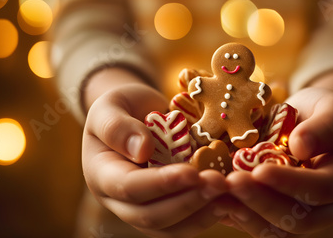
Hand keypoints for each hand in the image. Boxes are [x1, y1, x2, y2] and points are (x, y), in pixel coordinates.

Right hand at [82, 83, 228, 236]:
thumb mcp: (109, 107)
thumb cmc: (121, 107)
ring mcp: (144, 208)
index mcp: (101, 175)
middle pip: (151, 215)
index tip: (191, 172)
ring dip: (202, 213)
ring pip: (171, 227)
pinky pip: (186, 223)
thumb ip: (117, 127)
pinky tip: (231, 200)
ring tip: (229, 194)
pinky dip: (209, 214)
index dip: (160, 183)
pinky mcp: (167, 208)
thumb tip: (142, 150)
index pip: (128, 187)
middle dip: (188, 202)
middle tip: (219, 184)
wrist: (135, 114)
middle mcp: (120, 200)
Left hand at [225, 87, 332, 236]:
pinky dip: (238, 215)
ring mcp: (305, 214)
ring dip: (246, 214)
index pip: (323, 189)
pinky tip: (216, 200)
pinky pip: (261, 225)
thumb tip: (301, 146)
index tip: (260, 171)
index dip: (291, 183)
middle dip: (263, 203)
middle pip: (300, 219)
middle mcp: (329, 205)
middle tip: (232, 182)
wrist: (313, 122)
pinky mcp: (281, 214)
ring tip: (218, 194)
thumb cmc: (325, 112)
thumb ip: (325, 126)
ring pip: (278, 230)